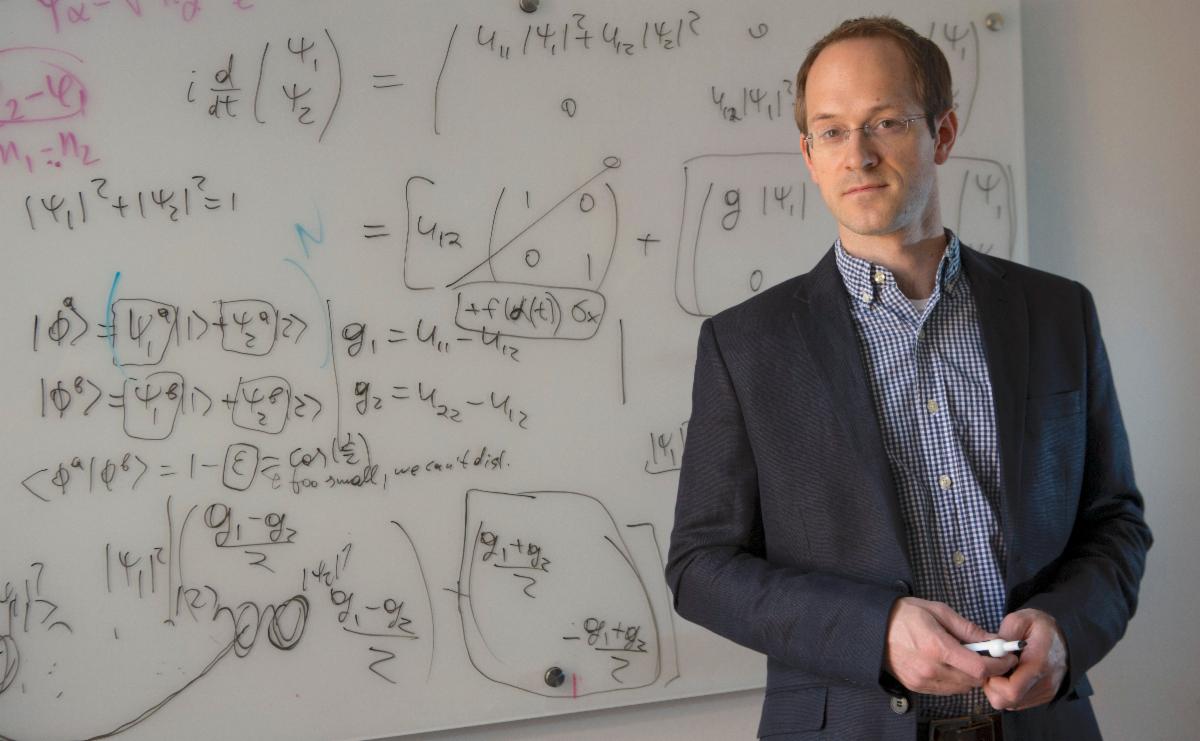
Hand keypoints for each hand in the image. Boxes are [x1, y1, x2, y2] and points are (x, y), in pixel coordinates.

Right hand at [884, 597, 1017, 694]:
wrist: (873, 628)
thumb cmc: (905, 615)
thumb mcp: (938, 611)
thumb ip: (968, 629)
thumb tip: (993, 641)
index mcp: (936, 647)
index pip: (979, 667)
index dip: (999, 665)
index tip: (1007, 657)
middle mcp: (930, 669)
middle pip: (973, 681)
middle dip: (987, 669)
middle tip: (988, 655)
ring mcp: (922, 680)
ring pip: (962, 688)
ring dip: (971, 676)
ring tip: (966, 658)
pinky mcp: (917, 687)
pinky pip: (947, 690)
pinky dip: (955, 680)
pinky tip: (950, 665)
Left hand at [983, 608, 1067, 710]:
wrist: (1067, 637)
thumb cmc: (1041, 626)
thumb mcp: (1021, 619)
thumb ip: (1003, 635)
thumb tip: (990, 651)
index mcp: (1038, 664)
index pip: (1011, 690)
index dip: (992, 681)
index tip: (991, 666)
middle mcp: (1045, 684)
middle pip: (1007, 701)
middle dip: (992, 686)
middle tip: (993, 668)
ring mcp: (1046, 692)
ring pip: (1011, 704)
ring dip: (1000, 689)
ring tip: (1004, 668)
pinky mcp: (1045, 696)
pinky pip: (1019, 703)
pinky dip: (1009, 692)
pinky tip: (1012, 674)